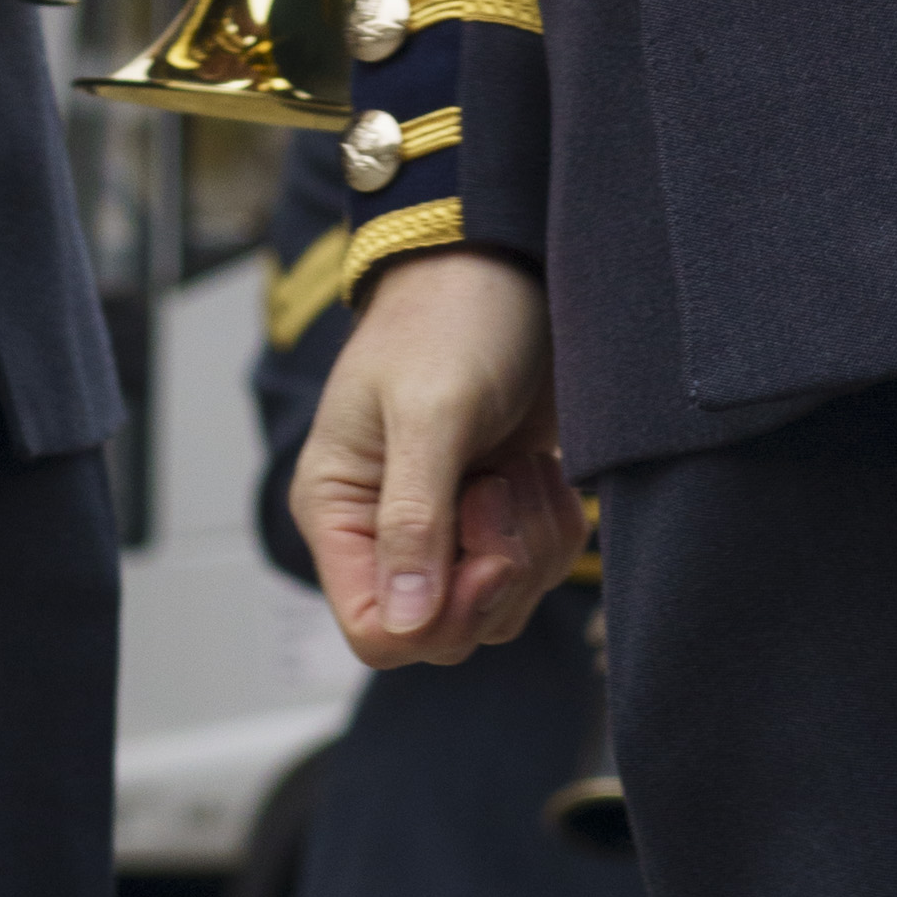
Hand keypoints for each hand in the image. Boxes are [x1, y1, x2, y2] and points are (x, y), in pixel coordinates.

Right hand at [296, 248, 580, 667]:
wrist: (505, 265)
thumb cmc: (452, 319)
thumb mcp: (432, 412)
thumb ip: (415, 520)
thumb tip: (404, 624)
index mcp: (341, 511)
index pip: (376, 630)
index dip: (439, 615)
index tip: (484, 549)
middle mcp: (385, 532)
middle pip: (446, 631)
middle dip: (495, 571)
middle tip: (502, 485)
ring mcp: (446, 528)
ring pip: (499, 608)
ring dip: (531, 546)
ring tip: (521, 466)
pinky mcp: (498, 516)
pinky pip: (536, 574)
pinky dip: (555, 531)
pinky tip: (544, 470)